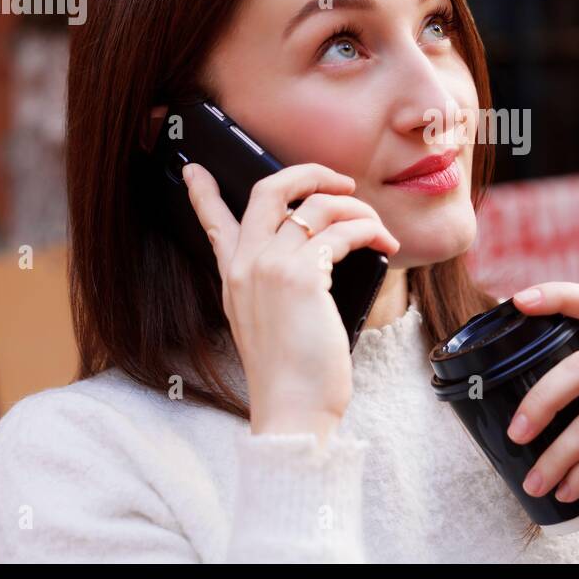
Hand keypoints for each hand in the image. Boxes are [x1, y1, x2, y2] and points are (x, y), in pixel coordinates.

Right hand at [182, 161, 399, 438]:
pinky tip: (384, 243)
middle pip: (269, 190)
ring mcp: (270, 267)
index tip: (193, 169)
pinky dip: (369, 230)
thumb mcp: (269, 324)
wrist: (292, 409)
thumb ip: (276, 288)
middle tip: (340, 181)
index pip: (212, 223)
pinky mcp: (302, 276)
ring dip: (357, 208)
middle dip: (310, 173)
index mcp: (233, 278)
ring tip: (378, 228)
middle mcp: (246, 265)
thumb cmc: (292, 374)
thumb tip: (319, 254)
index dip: (203, 192)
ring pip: (317, 206)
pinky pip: (343, 231)